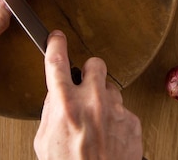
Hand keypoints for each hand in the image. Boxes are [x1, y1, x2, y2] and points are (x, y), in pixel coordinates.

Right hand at [34, 31, 142, 159]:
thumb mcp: (44, 141)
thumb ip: (51, 112)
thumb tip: (56, 96)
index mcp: (66, 104)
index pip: (57, 61)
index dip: (56, 44)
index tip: (56, 38)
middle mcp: (93, 102)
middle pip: (96, 64)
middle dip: (90, 71)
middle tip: (85, 83)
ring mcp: (116, 110)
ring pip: (111, 89)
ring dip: (103, 100)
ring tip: (96, 123)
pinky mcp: (133, 121)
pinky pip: (122, 111)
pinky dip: (115, 120)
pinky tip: (108, 136)